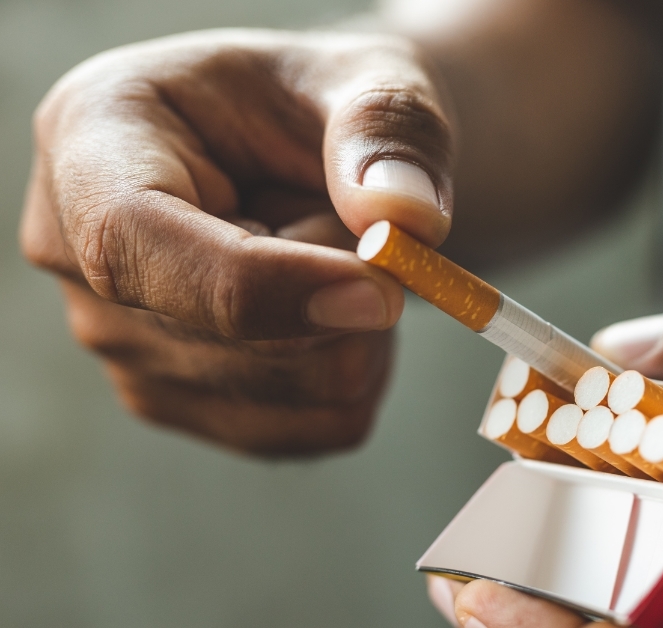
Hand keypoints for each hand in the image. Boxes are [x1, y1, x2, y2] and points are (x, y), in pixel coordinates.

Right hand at [21, 28, 454, 455]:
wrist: (331, 156)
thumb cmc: (331, 101)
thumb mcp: (374, 78)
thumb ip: (388, 130)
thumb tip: (403, 218)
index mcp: (94, 137)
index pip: (133, 240)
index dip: (260, 284)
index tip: (381, 294)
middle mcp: (79, 252)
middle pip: (225, 337)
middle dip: (343, 287)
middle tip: (364, 217)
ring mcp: (120, 340)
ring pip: (291, 391)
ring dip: (361, 328)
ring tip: (337, 249)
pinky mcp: (180, 399)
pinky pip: (318, 425)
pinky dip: (366, 370)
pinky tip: (341, 306)